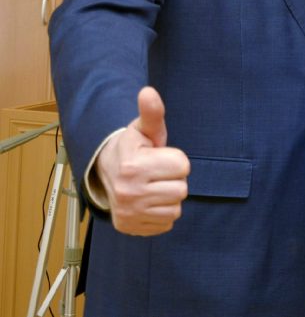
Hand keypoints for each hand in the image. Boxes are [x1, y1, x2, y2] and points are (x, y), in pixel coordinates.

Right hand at [94, 86, 189, 235]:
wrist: (107, 173)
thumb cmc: (134, 148)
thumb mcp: (144, 129)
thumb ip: (152, 113)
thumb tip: (148, 91)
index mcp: (133, 166)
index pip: (183, 166)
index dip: (176, 160)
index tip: (159, 157)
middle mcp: (128, 193)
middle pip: (182, 189)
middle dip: (174, 179)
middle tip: (157, 173)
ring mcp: (129, 214)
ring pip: (176, 208)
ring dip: (169, 197)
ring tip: (153, 186)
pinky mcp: (131, 228)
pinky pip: (167, 223)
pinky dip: (162, 213)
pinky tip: (149, 202)